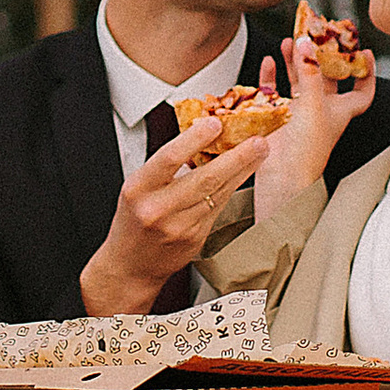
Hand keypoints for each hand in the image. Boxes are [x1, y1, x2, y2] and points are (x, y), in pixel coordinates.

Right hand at [79, 120, 272, 317]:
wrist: (131, 266)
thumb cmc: (133, 221)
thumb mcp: (138, 187)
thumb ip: (165, 166)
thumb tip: (200, 137)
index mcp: (138, 189)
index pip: (169, 158)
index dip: (195, 139)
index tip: (215, 123)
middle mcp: (158, 209)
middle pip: (205, 178)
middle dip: (236, 157)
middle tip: (257, 141)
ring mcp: (179, 227)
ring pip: (218, 193)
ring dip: (242, 171)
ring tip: (258, 153)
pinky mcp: (195, 239)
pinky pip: (218, 208)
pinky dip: (231, 189)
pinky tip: (242, 176)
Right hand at [248, 33, 377, 223]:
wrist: (281, 176)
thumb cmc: (307, 147)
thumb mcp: (314, 105)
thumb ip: (310, 72)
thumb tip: (305, 41)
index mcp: (340, 111)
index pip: (362, 91)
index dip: (367, 72)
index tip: (364, 51)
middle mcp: (321, 110)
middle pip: (325, 77)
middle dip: (321, 55)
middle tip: (317, 32)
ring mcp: (298, 113)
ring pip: (299, 79)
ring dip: (295, 60)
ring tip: (289, 39)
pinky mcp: (277, 116)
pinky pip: (274, 90)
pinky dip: (271, 75)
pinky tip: (269, 60)